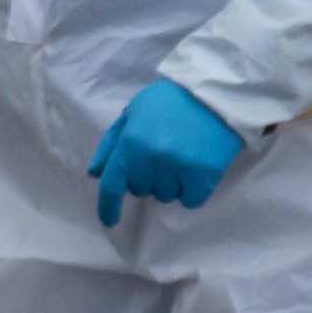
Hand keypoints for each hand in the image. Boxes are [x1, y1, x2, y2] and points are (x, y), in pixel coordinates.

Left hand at [86, 80, 244, 227]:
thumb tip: (95, 173)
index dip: (108, 206)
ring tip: (183, 157)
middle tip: (164, 154)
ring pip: (167, 196)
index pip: (113, 183)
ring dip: (172, 183)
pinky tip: (198, 169)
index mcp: (130, 141)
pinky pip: (191, 200)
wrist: (216, 92)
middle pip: (142, 190)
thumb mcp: (133, 112)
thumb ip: (112, 143)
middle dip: (149, 178)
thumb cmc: (171, 100)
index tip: (110, 221)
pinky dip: (194, 190)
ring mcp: (178, 167)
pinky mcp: (204, 174)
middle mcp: (151, 157)